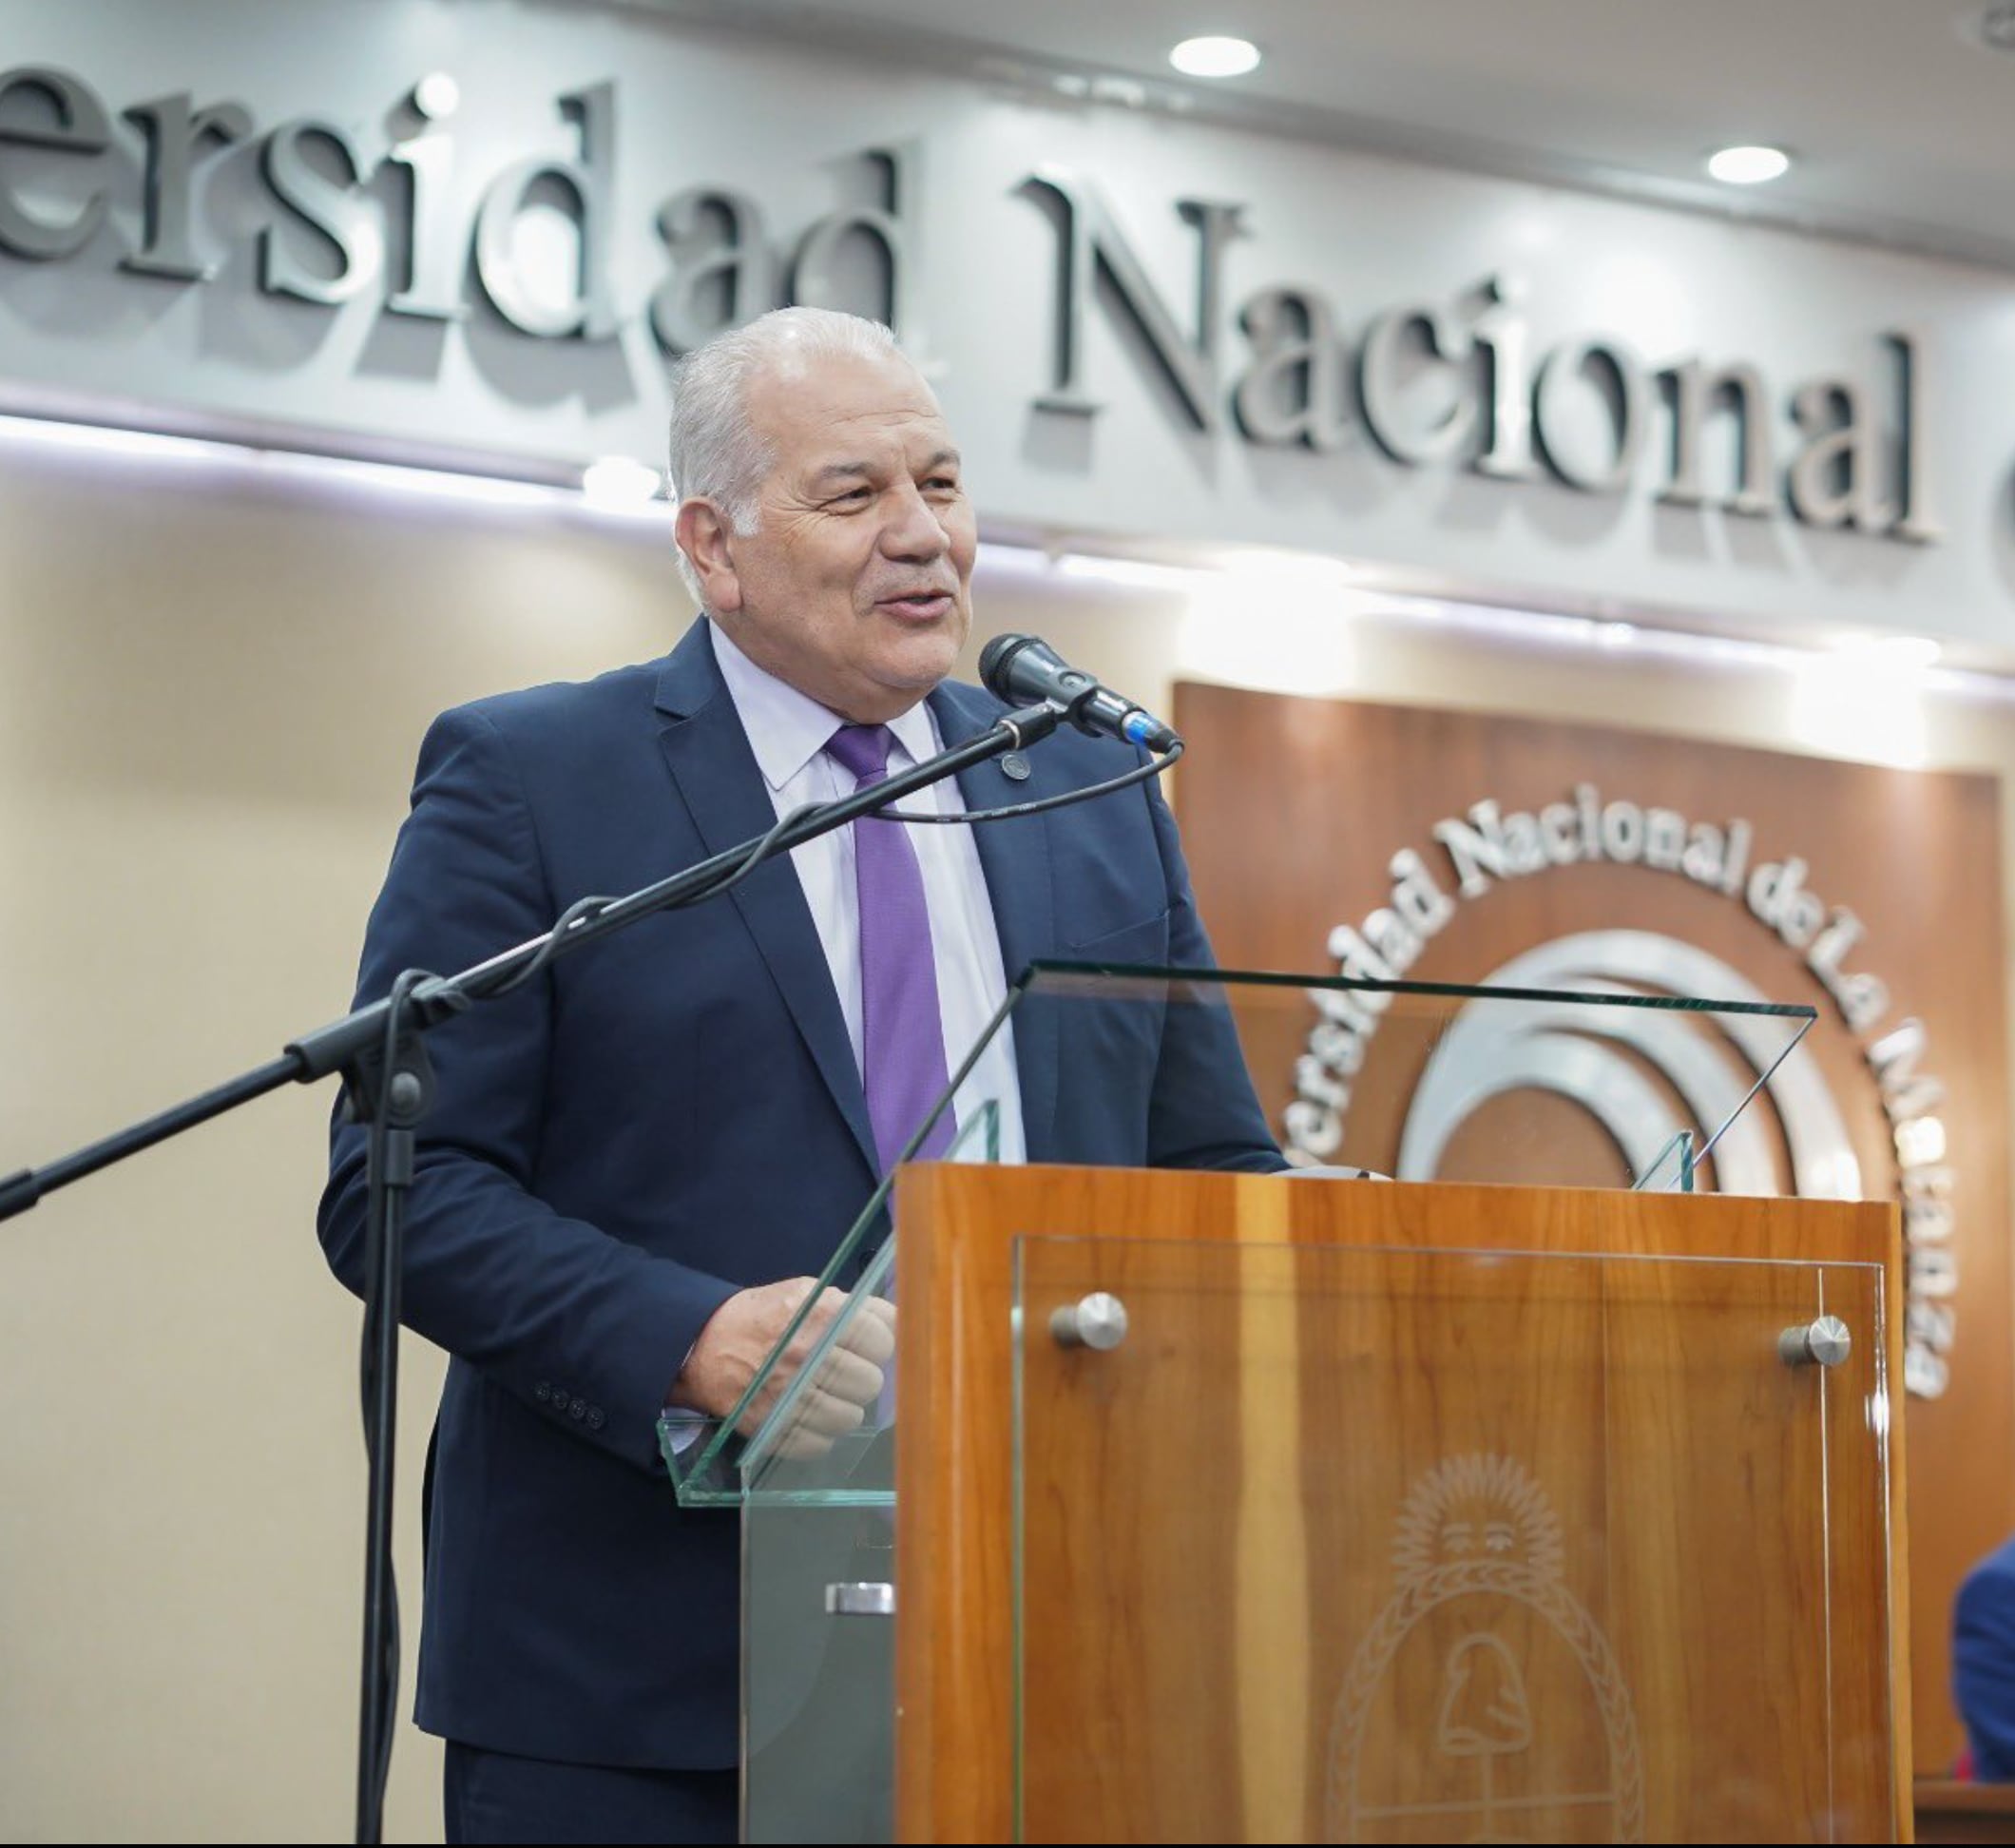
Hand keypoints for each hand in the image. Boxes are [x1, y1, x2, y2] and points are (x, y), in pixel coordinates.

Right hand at [670, 1277, 895, 1457]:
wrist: (706, 1343)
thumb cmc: (765, 1316)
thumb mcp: (807, 1292)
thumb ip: (852, 1306)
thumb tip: (895, 1324)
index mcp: (823, 1315)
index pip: (882, 1341)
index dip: (877, 1345)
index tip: (866, 1347)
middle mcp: (809, 1355)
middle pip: (870, 1383)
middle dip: (861, 1378)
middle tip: (845, 1373)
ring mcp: (791, 1394)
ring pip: (850, 1418)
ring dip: (843, 1409)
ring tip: (826, 1396)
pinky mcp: (773, 1427)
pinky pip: (819, 1444)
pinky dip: (818, 1435)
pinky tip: (808, 1416)